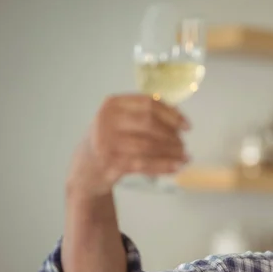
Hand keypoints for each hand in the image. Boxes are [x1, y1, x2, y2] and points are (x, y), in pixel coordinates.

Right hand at [67, 94, 190, 196]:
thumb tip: (178, 115)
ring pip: (149, 145)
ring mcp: (107, 141)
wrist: (85, 168)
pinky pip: (144, 164)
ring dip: (171, 152)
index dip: (172, 114)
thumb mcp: (120, 121)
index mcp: (113, 104)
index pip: (149, 103)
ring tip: (184, 157)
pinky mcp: (111, 163)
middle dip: (172, 135)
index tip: (187, 125)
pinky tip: (176, 167)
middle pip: (150, 123)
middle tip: (184, 144)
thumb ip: (143, 114)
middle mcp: (108, 120)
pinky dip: (163, 165)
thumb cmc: (109, 141)